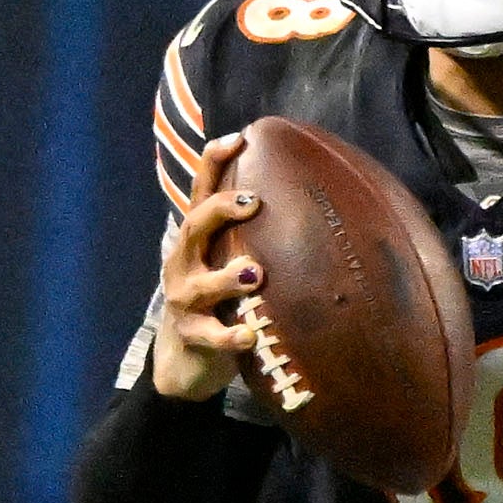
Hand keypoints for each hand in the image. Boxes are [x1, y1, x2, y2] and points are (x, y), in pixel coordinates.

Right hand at [147, 133, 260, 402]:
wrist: (184, 364)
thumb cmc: (220, 306)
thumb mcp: (232, 267)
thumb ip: (259, 242)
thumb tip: (318, 210)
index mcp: (198, 243)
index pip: (200, 194)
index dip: (213, 163)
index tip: (238, 138)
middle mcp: (184, 264)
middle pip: (194, 226)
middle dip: (220, 210)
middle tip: (252, 202)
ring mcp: (184, 301)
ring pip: (200, 283)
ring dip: (227, 276)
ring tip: (254, 273)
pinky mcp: (191, 338)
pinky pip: (209, 336)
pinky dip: (230, 336)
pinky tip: (252, 335)